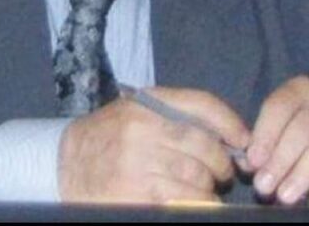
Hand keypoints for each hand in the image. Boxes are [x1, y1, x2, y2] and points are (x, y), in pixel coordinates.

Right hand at [58, 87, 249, 204]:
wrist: (64, 163)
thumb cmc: (109, 136)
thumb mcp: (135, 110)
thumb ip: (174, 114)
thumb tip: (229, 135)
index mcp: (144, 104)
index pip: (201, 103)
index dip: (230, 122)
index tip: (244, 140)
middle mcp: (142, 129)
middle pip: (205, 146)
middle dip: (222, 163)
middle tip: (222, 172)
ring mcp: (138, 163)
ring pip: (198, 177)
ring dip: (209, 187)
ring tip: (203, 188)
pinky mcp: (136, 194)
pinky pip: (183, 201)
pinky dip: (197, 204)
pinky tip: (192, 201)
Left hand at [248, 76, 308, 204]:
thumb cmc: (295, 129)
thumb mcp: (276, 126)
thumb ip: (261, 142)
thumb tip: (248, 164)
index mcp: (299, 88)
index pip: (279, 106)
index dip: (265, 135)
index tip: (253, 161)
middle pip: (303, 128)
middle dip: (281, 160)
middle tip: (264, 185)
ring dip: (302, 174)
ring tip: (284, 195)